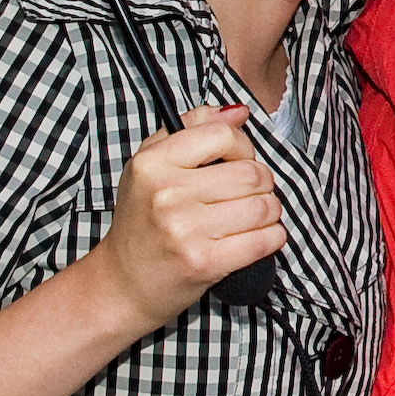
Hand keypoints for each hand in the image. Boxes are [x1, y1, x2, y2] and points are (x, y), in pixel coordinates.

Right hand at [87, 103, 283, 332]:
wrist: (122, 284)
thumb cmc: (142, 222)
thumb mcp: (150, 165)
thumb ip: (193, 127)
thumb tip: (239, 111)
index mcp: (153, 164)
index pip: (224, 136)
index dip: (243, 148)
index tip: (237, 161)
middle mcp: (167, 194)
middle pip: (252, 173)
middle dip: (261, 183)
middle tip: (247, 194)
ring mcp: (186, 230)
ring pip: (264, 206)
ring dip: (269, 212)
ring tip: (251, 217)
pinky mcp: (205, 262)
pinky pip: (265, 240)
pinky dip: (272, 237)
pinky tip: (256, 237)